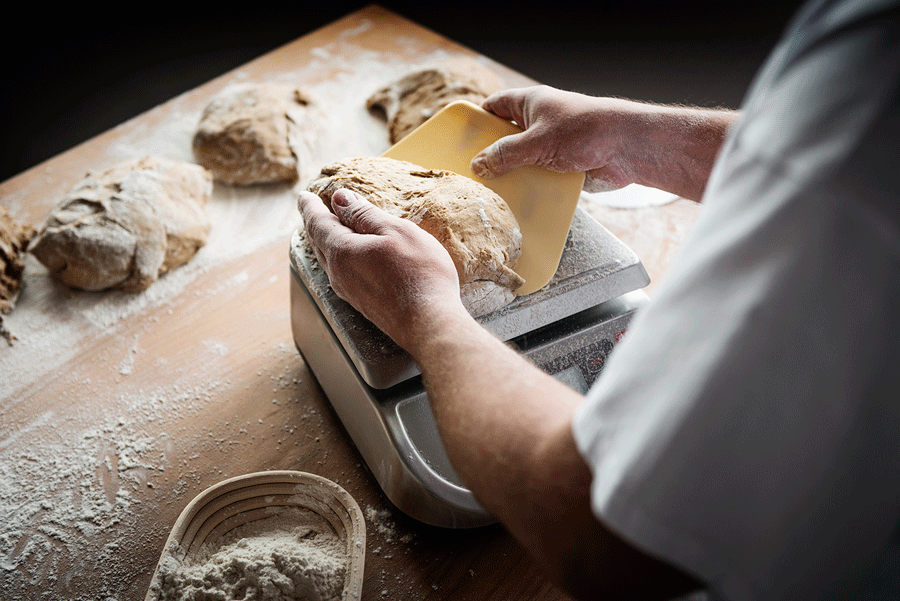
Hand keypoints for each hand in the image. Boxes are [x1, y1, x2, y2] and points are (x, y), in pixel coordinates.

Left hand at [297, 188, 464, 350]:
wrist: (430, 324)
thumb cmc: (419, 275)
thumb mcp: (396, 231)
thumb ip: (365, 214)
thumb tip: (340, 198)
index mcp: (342, 251)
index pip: (318, 223)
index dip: (310, 207)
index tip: (304, 196)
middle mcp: (339, 273)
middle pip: (320, 242)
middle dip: (315, 224)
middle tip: (313, 210)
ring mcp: (350, 291)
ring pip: (330, 260)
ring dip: (327, 242)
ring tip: (330, 231)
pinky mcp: (363, 304)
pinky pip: (342, 273)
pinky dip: (340, 258)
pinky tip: (351, 258)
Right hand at [472, 85, 737, 200]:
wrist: (627, 148)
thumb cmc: (584, 131)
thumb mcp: (537, 142)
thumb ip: (506, 154)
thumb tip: (478, 165)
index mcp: (530, 104)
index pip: (495, 107)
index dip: (477, 121)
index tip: (460, 140)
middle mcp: (539, 123)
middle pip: (505, 138)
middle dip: (491, 155)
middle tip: (469, 175)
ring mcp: (551, 146)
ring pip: (522, 162)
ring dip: (511, 177)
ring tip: (488, 195)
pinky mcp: (563, 167)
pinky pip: (539, 179)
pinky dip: (530, 190)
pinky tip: (515, 205)